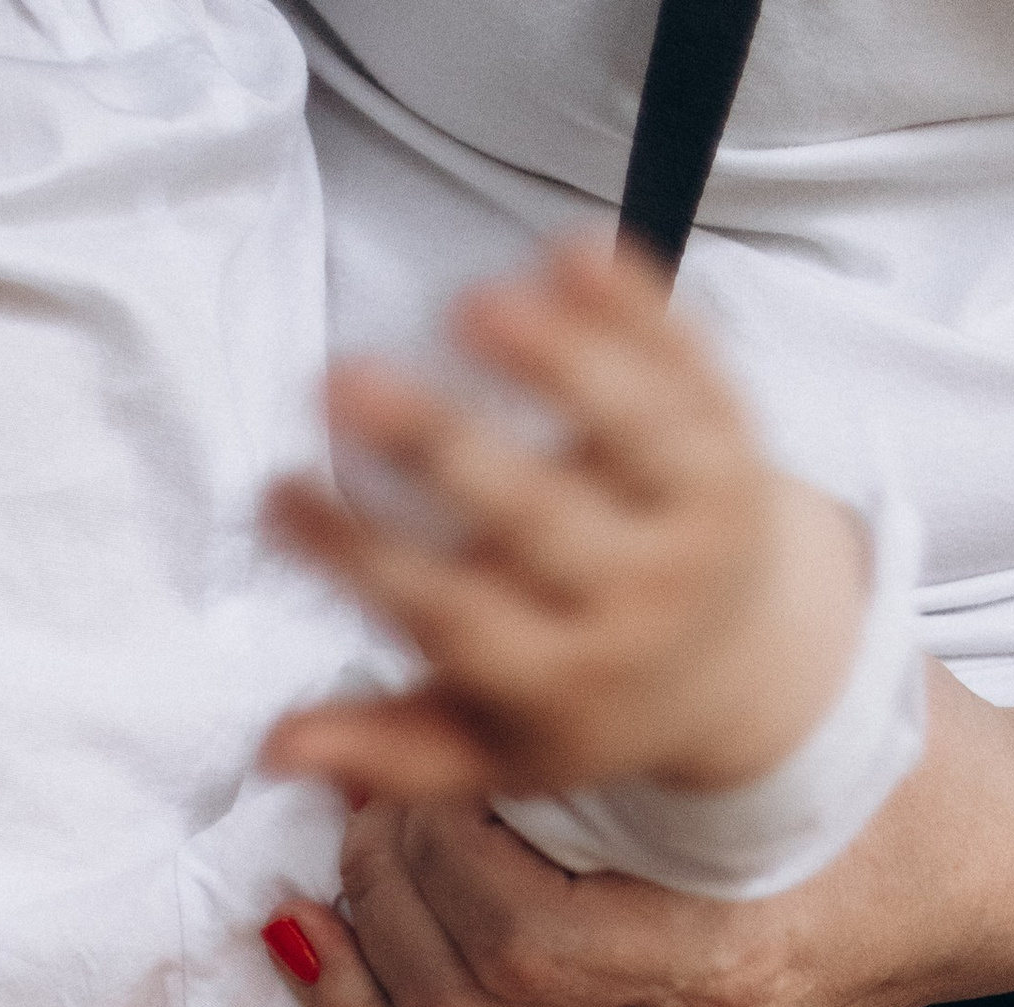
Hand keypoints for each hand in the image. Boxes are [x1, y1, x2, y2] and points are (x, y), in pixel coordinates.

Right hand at [265, 238, 862, 809]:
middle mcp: (639, 604)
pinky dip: (638, 309)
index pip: (449, 615)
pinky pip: (688, 366)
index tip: (277, 497)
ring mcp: (697, 520)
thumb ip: (386, 750)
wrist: (743, 668)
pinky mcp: (736, 443)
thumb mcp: (488, 751)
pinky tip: (570, 248)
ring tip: (467, 303)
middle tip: (340, 382)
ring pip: (628, 434)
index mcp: (564, 681)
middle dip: (435, 447)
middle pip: (533, 520)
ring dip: (552, 361)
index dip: (359, 556)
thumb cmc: (577, 699)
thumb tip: (271, 750)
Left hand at [265, 666, 1013, 1006]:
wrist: (986, 870)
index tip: (411, 767)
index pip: (526, 941)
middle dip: (381, 909)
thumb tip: (501, 634)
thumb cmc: (894, 756)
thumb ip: (664, 673)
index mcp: (730, 946)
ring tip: (316, 911)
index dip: (435, 859)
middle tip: (355, 811)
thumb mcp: (802, 689)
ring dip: (359, 1001)